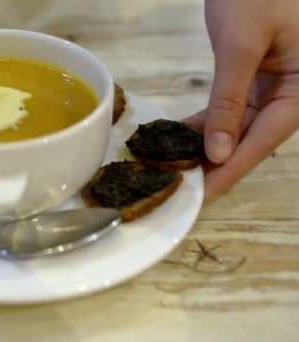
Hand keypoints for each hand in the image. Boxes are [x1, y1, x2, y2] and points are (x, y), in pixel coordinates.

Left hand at [185, 0, 298, 199]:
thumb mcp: (243, 45)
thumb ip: (230, 100)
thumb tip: (218, 151)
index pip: (266, 137)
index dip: (233, 167)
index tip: (204, 193)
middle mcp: (295, 90)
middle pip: (254, 136)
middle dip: (217, 161)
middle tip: (182, 185)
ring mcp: (276, 83)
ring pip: (241, 125)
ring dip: (208, 143)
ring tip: (175, 164)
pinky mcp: (256, 75)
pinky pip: (232, 106)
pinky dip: (208, 120)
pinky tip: (179, 134)